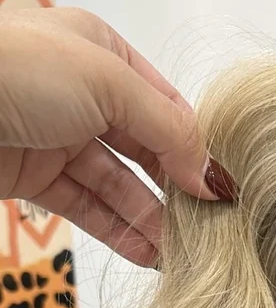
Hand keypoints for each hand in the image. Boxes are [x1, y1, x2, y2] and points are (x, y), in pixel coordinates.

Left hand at [0, 7, 236, 266]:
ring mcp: (58, 138)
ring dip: (154, 218)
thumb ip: (166, 128)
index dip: (195, 147)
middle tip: (212, 229)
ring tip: (187, 253)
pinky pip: (88, 208)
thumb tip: (212, 175)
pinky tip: (152, 255)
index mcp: (102, 52)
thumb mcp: (108, 83)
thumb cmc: (21, 71)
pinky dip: (121, 232)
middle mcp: (83, 93)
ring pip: (119, 184)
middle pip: (145, 149)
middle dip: (178, 189)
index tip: (222, 190)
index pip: (165, 105)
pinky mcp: (34, 179)